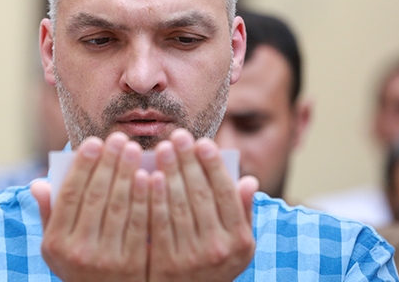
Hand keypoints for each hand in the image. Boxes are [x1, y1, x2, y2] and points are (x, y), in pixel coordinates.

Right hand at [31, 132, 149, 281]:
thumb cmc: (80, 263)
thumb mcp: (56, 246)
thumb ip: (50, 214)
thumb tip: (39, 183)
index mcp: (57, 242)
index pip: (70, 195)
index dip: (82, 166)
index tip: (93, 141)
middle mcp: (80, 251)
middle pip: (96, 197)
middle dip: (108, 163)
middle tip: (119, 138)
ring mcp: (107, 259)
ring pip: (118, 207)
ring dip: (127, 173)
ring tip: (134, 149)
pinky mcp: (134, 264)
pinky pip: (140, 223)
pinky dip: (145, 197)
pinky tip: (150, 176)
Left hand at [147, 129, 257, 281]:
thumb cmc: (215, 262)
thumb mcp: (239, 244)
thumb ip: (243, 212)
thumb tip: (249, 179)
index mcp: (239, 240)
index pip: (225, 194)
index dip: (214, 166)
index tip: (203, 141)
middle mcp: (218, 248)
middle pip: (200, 195)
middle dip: (188, 161)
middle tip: (178, 135)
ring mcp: (191, 257)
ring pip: (179, 206)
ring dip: (170, 173)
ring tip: (163, 148)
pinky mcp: (165, 263)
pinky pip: (158, 223)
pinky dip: (154, 198)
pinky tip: (149, 176)